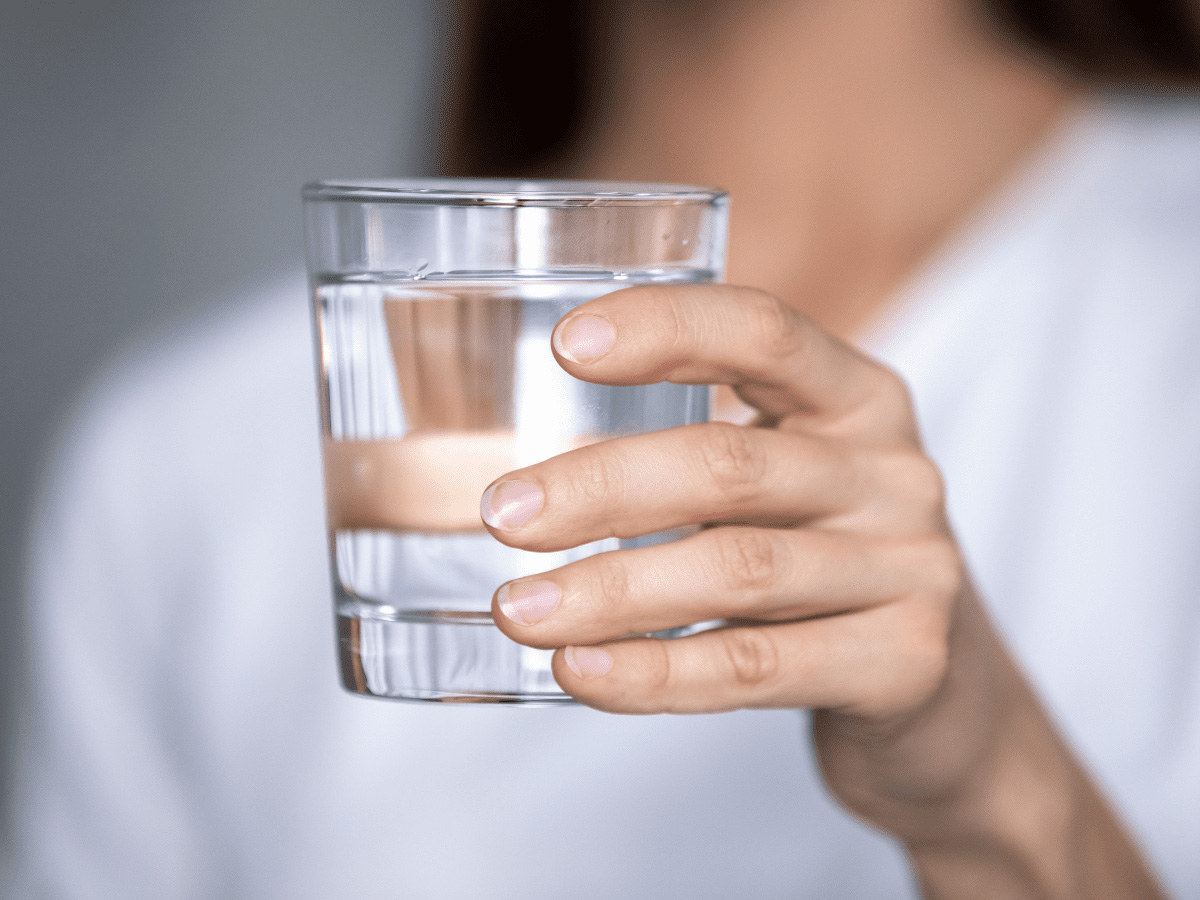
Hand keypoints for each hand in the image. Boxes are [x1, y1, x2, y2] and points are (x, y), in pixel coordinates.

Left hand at [481, 284, 1166, 898]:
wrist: (945, 696)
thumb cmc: (827, 563)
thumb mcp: (791, 484)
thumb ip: (702, 455)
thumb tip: (530, 473)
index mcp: (859, 399)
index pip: (762, 331)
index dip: (665, 328)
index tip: (563, 347)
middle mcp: (895, 472)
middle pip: (731, 463)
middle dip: (602, 487)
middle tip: (505, 516)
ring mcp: (911, 569)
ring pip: (737, 570)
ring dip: (611, 591)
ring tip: (518, 610)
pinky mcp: (904, 663)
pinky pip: (757, 666)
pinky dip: (657, 673)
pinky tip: (583, 672)